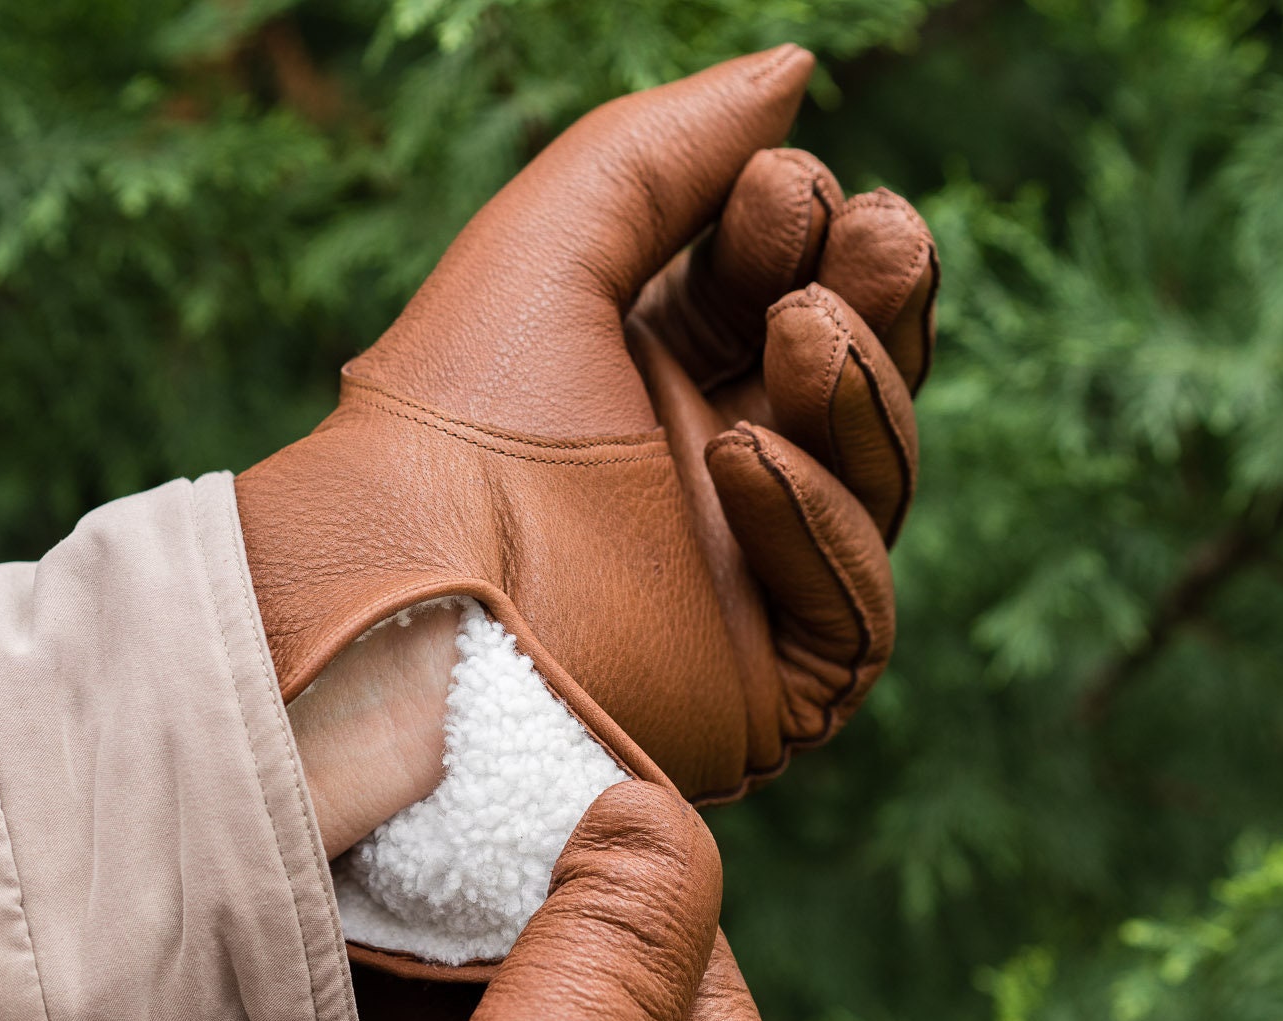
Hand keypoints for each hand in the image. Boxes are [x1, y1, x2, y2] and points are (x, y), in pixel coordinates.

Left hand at [236, 46, 936, 804]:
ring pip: (878, 479)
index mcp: (652, 374)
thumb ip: (672, 149)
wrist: (405, 590)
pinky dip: (815, 520)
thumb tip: (790, 72)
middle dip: (878, 296)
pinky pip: (856, 606)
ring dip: (857, 389)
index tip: (780, 191)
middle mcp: (707, 475)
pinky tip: (745, 458)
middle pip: (856, 379)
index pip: (786, 290)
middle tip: (876, 234)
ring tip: (803, 330)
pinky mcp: (771, 685)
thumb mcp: (556, 241)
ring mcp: (745, 583)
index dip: (805, 231)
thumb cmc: (455, 413)